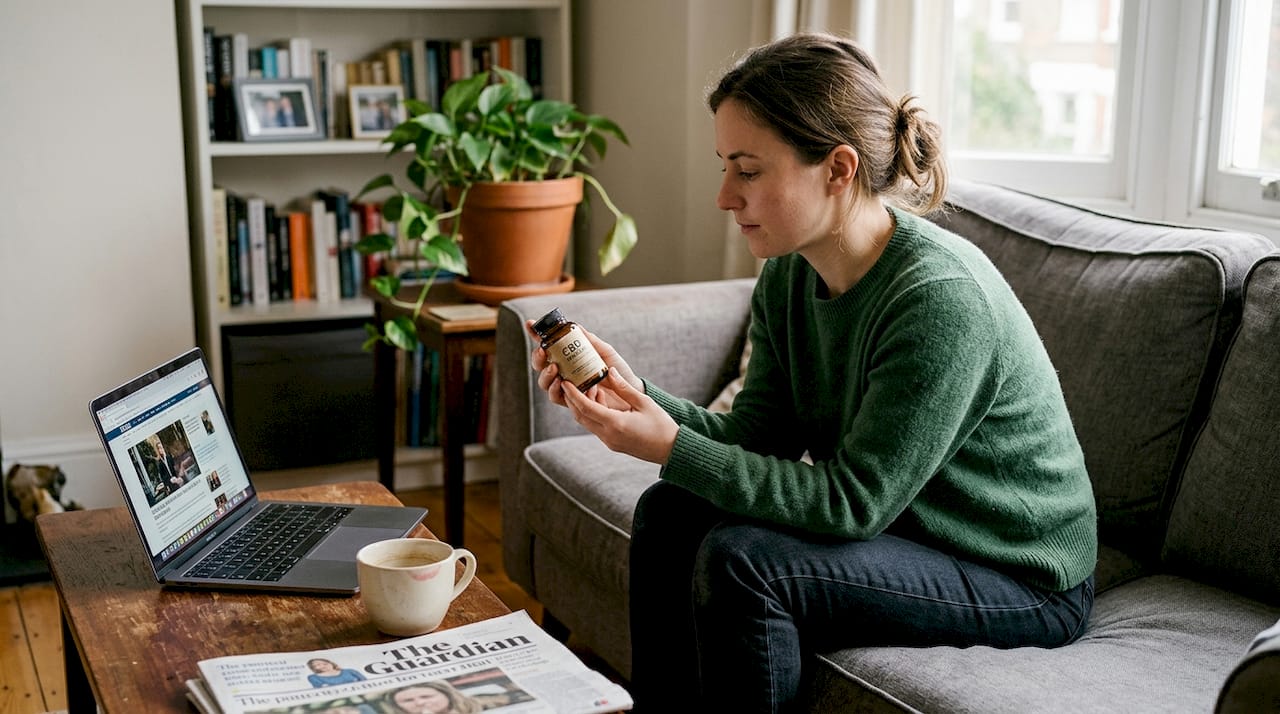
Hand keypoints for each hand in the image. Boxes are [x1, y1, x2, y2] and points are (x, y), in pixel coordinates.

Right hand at [527, 320, 641, 409]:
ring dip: (545, 375)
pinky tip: (562, 384)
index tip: (530, 323)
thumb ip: (591, 341)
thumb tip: (576, 327)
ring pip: (544, 382)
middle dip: (537, 358)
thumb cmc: (618, 371)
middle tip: (543, 352)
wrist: (631, 393)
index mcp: (569, 357)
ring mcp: (566, 387)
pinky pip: (556, 397)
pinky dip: (557, 390)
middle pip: (540, 365)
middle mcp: (564, 372)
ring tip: (554, 368)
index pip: (548, 345)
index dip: (536, 334)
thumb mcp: (605, 352)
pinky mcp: (572, 402)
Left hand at [561, 369, 678, 464]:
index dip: (573, 394)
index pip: (586, 407)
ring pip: (587, 422)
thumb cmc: (661, 425)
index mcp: (615, 424)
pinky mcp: (612, 444)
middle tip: (571, 382)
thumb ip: (624, 387)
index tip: (565, 382)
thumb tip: (610, 371)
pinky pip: (596, 427)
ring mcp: (609, 442)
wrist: (670, 450)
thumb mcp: (644, 402)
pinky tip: (601, 400)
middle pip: (581, 416)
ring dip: (583, 406)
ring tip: (590, 388)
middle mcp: (608, 435)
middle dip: (573, 399)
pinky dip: (593, 413)